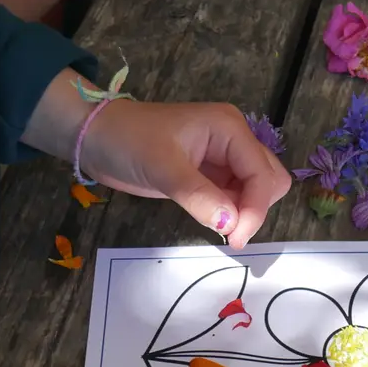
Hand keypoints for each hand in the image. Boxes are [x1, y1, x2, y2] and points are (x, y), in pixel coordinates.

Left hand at [78, 98, 291, 245]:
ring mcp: (223, 157)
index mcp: (229, 128)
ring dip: (245, 212)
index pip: (263, 173)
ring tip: (218, 227)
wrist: (98, 138)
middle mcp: (233, 141)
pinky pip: (235, 196)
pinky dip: (231, 212)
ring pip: (256, 190)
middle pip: (269, 180)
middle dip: (256, 208)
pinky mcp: (210, 174)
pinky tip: (213, 220)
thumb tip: (231, 225)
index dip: (256, 208)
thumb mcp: (162, 167)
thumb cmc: (129, 142)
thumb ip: (199, 196)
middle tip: (228, 234)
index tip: (235, 238)